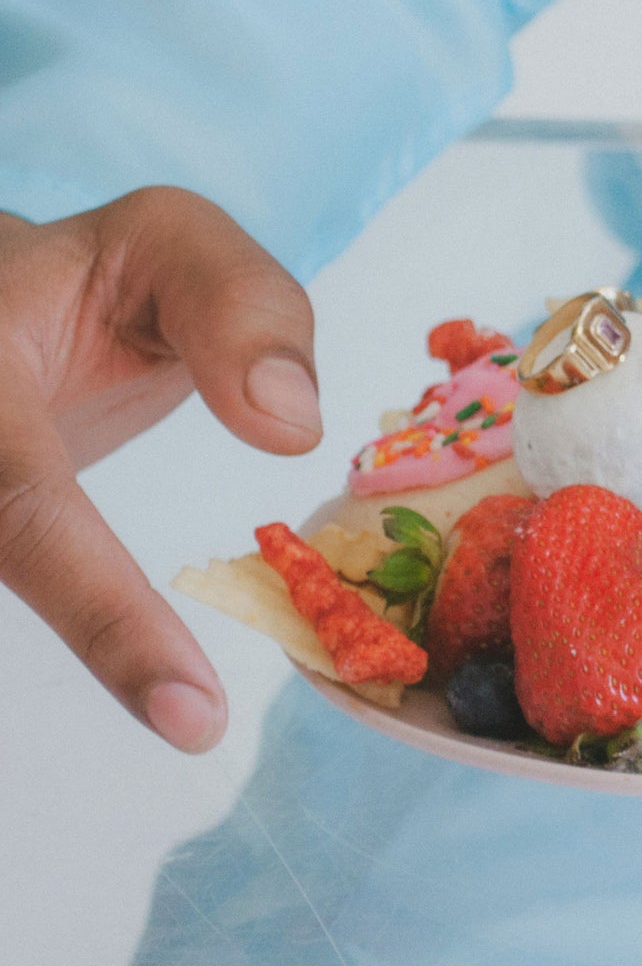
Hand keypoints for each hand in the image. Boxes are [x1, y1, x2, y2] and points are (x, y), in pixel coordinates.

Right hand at [0, 189, 320, 750]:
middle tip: (195, 722)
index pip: (19, 504)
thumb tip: (288, 425)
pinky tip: (158, 675)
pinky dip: (94, 629)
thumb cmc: (89, 280)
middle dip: (96, 641)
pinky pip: (18, 567)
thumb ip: (242, 307)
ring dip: (92, 644)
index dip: (102, 616)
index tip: (190, 711)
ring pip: (1, 566)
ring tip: (184, 708)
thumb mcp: (173, 243)